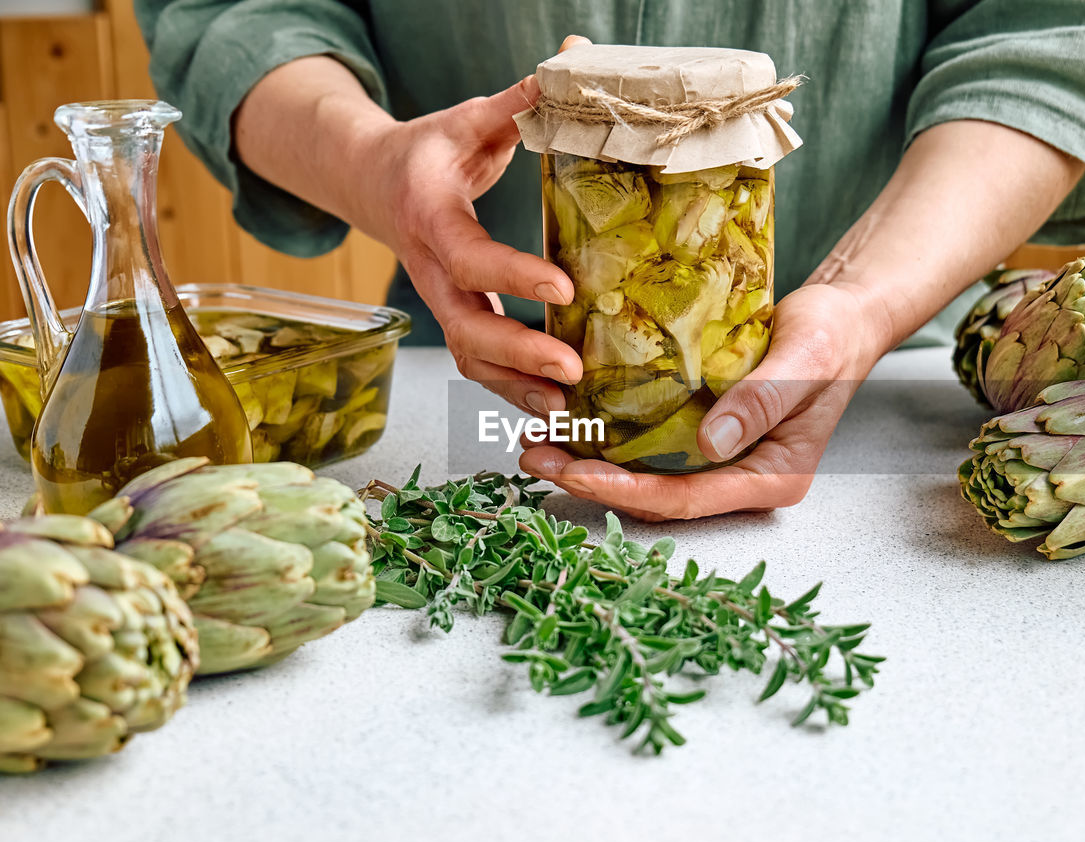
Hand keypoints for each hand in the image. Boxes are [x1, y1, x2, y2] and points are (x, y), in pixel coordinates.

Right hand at [361, 78, 580, 416]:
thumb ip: (519, 100)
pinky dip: (509, 391)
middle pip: (465, 327)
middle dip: (517, 354)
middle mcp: (429, 269)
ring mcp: (439, 300)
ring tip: (566, 408)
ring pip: (467, 356)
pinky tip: (550, 408)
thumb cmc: (430, 150)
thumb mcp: (469, 119)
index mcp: (431, 217)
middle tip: (571, 369)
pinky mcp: (454, 316)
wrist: (374, 182)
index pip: (470, 257)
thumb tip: (574, 54)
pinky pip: (476, 362)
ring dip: (514, 387)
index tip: (563, 288)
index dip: (512, 277)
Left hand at [518, 284, 887, 519]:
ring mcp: (723, 458)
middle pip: (657, 494)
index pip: (688, 499)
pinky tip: (572, 418)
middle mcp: (741, 477)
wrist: (841, 316)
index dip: (628, 491)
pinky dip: (610, 436)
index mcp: (771, 478)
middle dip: (593, 481)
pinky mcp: (706, 431)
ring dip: (592, 461)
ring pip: (647, 473)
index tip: (577, 474)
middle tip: (534, 456)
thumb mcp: (804, 361)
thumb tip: (712, 443)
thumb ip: (762, 400)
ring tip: (538, 440)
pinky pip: (652, 444)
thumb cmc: (831, 336)